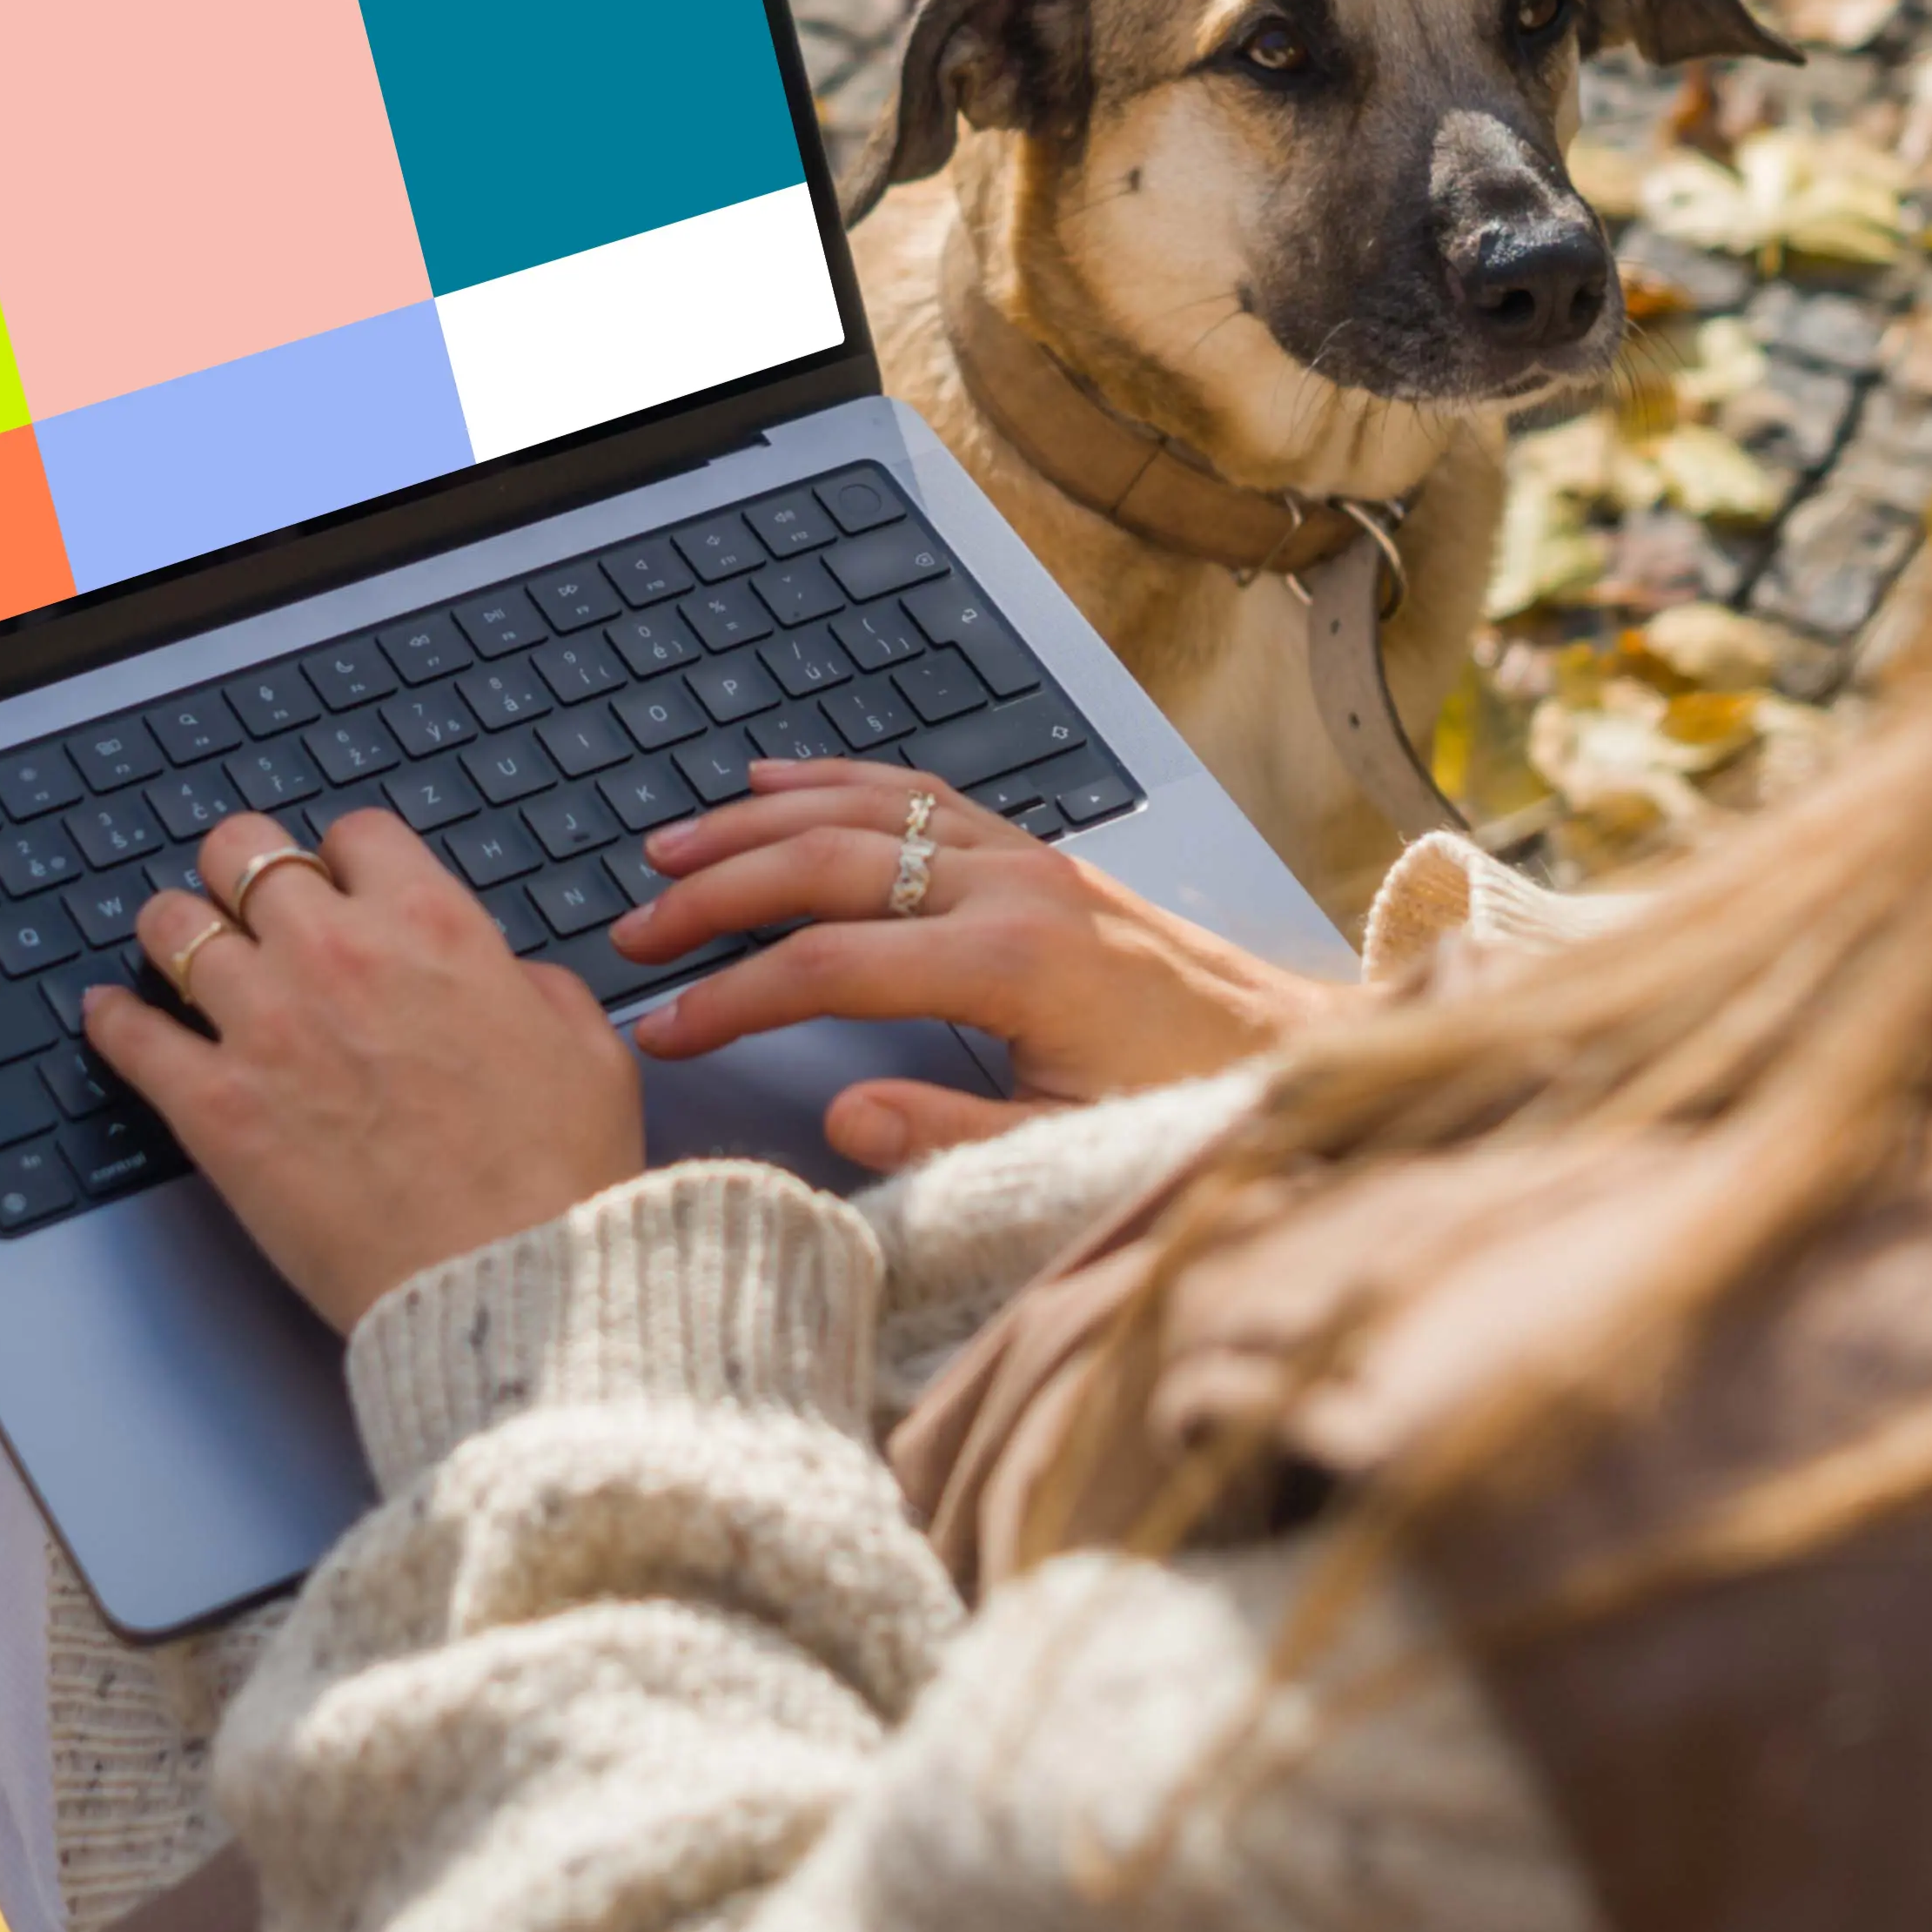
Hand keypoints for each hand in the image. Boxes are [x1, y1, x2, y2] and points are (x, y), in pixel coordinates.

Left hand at [81, 808, 645, 1331]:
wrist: (508, 1281)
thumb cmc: (556, 1179)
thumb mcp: (585, 1048)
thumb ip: (530, 985)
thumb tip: (499, 977)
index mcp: (431, 927)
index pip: (353, 834)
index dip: (342, 860)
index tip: (335, 886)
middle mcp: (337, 954)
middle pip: (243, 851)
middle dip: (240, 869)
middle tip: (241, 900)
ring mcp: (265, 1026)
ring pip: (173, 923)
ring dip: (174, 931)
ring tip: (174, 950)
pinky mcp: (215, 1108)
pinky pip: (131, 1036)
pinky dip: (113, 1020)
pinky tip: (112, 1017)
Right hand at [602, 761, 1331, 1173]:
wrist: (1296, 1055)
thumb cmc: (1190, 1107)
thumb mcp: (1072, 1150)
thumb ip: (951, 1134)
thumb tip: (842, 1116)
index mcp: (1010, 965)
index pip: (827, 967)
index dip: (732, 998)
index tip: (661, 1029)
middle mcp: (1014, 888)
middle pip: (826, 867)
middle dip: (717, 894)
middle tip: (635, 928)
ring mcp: (1028, 858)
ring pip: (865, 812)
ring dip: (758, 822)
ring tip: (672, 844)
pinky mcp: (1042, 853)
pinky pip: (921, 794)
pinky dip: (838, 781)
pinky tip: (780, 782)